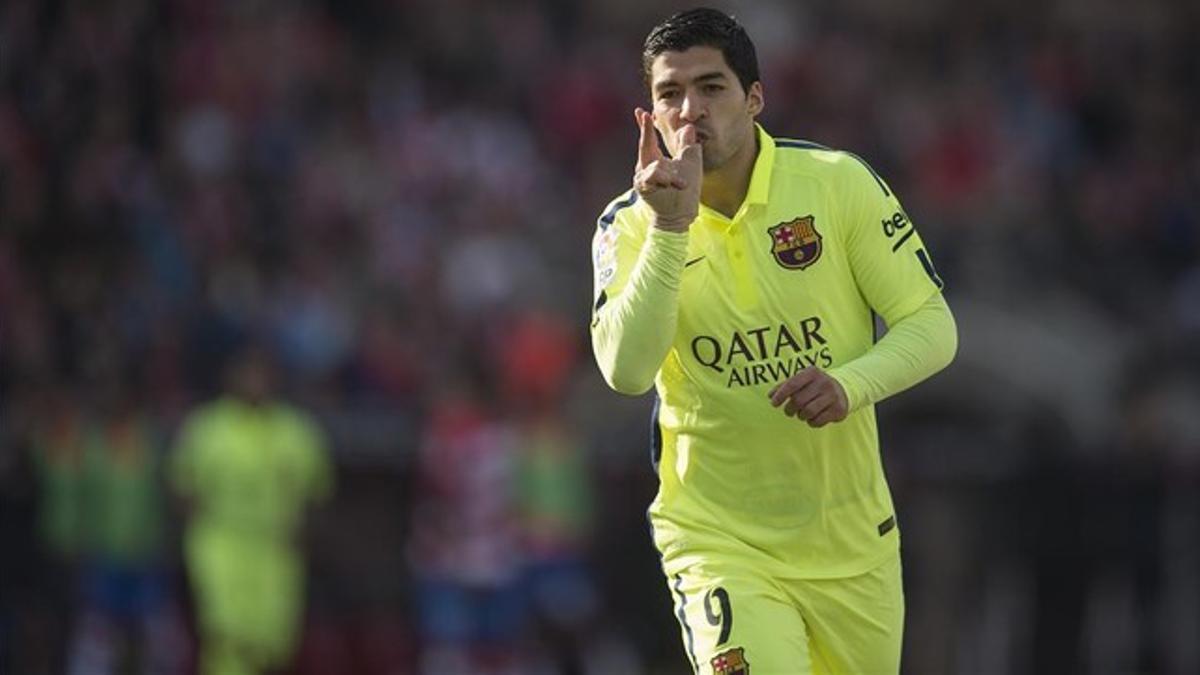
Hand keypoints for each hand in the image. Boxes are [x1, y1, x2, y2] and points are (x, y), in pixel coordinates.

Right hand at [632, 108, 701, 231]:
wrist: (680, 214)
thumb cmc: (684, 191)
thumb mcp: (690, 162)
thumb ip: (687, 145)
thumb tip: (688, 127)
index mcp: (656, 160)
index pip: (649, 139)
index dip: (646, 125)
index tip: (642, 111)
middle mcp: (646, 167)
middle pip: (644, 145)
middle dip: (646, 131)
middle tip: (647, 116)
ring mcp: (644, 178)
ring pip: (653, 165)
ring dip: (669, 172)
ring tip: (683, 183)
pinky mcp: (645, 188)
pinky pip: (652, 178)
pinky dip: (665, 179)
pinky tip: (678, 184)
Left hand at [768, 368, 848, 427]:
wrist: (843, 389)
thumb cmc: (815, 385)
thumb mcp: (802, 380)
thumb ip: (785, 386)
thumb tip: (770, 396)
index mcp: (812, 372)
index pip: (792, 384)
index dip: (780, 395)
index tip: (774, 403)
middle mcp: (824, 382)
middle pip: (798, 400)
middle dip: (789, 409)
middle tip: (789, 411)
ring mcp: (832, 396)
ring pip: (808, 412)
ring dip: (800, 416)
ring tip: (801, 414)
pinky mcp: (838, 409)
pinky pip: (817, 421)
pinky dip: (811, 422)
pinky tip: (812, 418)